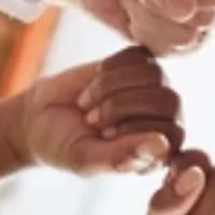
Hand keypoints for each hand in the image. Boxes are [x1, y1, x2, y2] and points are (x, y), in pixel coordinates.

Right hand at [11, 46, 183, 175]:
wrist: (41, 116)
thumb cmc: (65, 145)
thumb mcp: (84, 158)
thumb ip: (120, 158)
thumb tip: (161, 146)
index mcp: (159, 150)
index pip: (172, 135)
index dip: (134, 131)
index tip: (103, 136)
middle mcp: (165, 118)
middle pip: (168, 102)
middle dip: (119, 107)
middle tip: (91, 120)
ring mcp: (155, 88)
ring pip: (153, 75)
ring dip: (109, 87)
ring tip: (87, 104)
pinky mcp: (141, 63)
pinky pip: (139, 56)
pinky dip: (109, 67)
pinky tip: (94, 81)